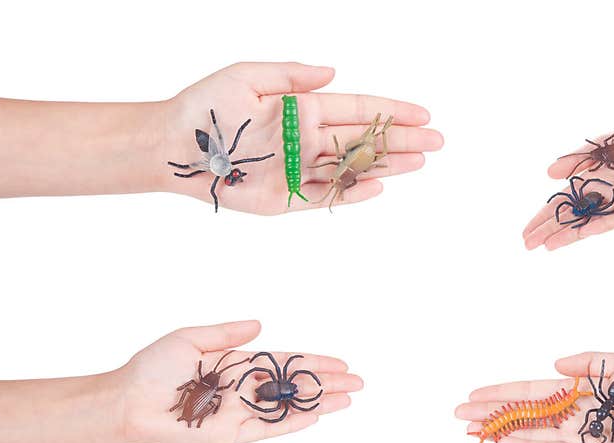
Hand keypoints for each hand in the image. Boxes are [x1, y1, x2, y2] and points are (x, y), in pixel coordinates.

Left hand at [118, 319, 361, 442]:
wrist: (128, 402)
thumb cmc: (152, 368)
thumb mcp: (190, 339)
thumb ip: (227, 334)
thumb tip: (261, 326)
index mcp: (237, 364)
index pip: (284, 363)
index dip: (313, 362)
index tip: (340, 363)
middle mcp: (243, 390)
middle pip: (294, 386)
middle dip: (327, 384)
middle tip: (358, 383)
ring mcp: (239, 414)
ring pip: (288, 408)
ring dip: (318, 404)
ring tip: (348, 400)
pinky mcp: (230, 436)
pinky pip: (268, 428)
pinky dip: (291, 423)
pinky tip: (315, 416)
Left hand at [164, 62, 442, 213]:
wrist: (177, 147)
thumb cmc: (206, 107)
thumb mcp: (247, 75)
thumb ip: (291, 76)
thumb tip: (332, 73)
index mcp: (302, 108)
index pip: (357, 109)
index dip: (390, 111)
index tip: (422, 114)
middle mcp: (307, 139)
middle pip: (364, 141)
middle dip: (401, 140)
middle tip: (437, 142)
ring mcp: (300, 170)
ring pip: (352, 169)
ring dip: (387, 166)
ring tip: (420, 162)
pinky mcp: (288, 199)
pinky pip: (327, 197)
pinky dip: (352, 194)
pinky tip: (378, 187)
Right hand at [455, 352, 613, 442]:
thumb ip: (585, 363)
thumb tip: (553, 365)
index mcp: (576, 391)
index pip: (529, 391)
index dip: (502, 392)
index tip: (475, 393)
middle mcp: (570, 415)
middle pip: (521, 413)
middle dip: (490, 413)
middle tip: (459, 414)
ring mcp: (575, 438)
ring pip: (528, 433)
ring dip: (499, 430)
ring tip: (471, 428)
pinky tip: (502, 441)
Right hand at [523, 126, 613, 250]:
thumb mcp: (604, 147)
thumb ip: (578, 159)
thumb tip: (549, 173)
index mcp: (594, 186)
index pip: (562, 204)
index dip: (543, 218)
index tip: (525, 232)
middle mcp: (606, 200)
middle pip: (571, 217)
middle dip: (548, 230)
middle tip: (527, 244)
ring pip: (590, 222)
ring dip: (568, 234)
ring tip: (547, 246)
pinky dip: (601, 223)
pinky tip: (584, 232)